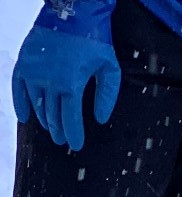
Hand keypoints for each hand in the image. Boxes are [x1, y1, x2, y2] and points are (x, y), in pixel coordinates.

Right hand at [10, 16, 119, 152]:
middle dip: (58, 130)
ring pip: (36, 104)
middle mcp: (49, 79)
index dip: (73, 135)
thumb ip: (106, 97)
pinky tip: (24, 116)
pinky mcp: (25, 59)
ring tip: (50, 127)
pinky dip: (20, 102)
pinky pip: (17, 86)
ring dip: (44, 118)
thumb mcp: (110, 69)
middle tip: (62, 139)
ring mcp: (34, 69)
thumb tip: (100, 120)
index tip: (76, 145)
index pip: (69, 119)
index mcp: (71, 83)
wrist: (73, 9)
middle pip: (52, 114)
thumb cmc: (94, 39)